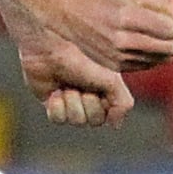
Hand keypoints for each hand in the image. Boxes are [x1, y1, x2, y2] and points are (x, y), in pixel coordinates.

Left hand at [16, 33, 134, 127]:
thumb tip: (115, 125)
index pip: (110, 116)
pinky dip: (56, 106)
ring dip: (71, 101)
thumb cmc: (81, 58)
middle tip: (80, 84)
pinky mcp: (52, 103)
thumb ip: (123, 103)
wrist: (50, 48)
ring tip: (67, 84)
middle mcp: (88, 97)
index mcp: (104, 91)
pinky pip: (58, 119)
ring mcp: (70, 101)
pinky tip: (55, 90)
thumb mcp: (111, 79)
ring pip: (76, 121)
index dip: (104, 105)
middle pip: (93, 120)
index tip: (98, 88)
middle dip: (87, 102)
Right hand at [59, 0, 172, 74]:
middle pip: (170, 47)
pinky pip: (148, 65)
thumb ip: (165, 4)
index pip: (170, 28)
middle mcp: (120, 39)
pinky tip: (144, 44)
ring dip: (167, 48)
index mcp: (124, 16)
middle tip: (170, 29)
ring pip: (162, 59)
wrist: (71, 15)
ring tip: (158, 36)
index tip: (168, 17)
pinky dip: (153, 56)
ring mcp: (117, 57)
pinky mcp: (115, 68)